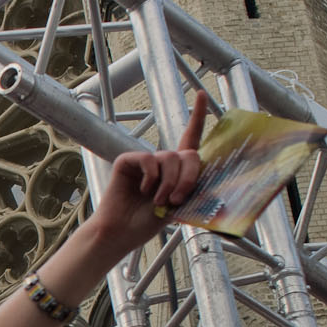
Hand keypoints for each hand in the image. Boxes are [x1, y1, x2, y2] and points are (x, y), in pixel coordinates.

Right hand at [85, 89, 209, 257]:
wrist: (122, 231)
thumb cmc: (147, 221)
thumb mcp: (178, 205)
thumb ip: (191, 187)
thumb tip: (204, 173)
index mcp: (176, 170)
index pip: (190, 139)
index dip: (197, 117)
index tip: (203, 95)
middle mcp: (162, 162)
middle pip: (188, 155)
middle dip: (189, 177)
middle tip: (178, 199)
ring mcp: (145, 160)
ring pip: (170, 159)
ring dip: (169, 182)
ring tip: (159, 200)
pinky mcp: (128, 161)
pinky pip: (149, 160)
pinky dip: (150, 177)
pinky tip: (143, 190)